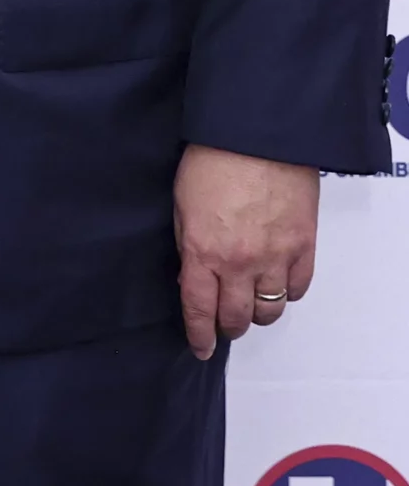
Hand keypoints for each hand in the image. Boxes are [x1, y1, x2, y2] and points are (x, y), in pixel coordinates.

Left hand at [174, 144, 317, 360]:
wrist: (257, 138)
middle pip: (236, 318)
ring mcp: (274, 258)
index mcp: (201, 251)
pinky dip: (285, 293)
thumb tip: (192, 274)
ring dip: (256, 313)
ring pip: (269, 310)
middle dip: (227, 327)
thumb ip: (187, 243)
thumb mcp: (181, 204)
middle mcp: (238, 263)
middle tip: (223, 325)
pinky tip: (275, 285)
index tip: (200, 347)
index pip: (198, 308)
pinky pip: (297, 289)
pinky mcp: (303, 248)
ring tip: (248, 305)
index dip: (199, 334)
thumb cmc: (211, 161)